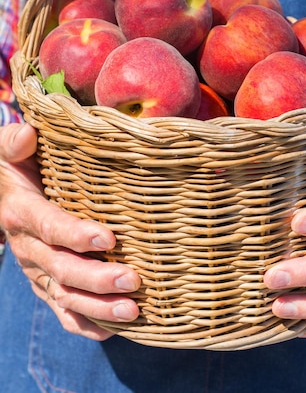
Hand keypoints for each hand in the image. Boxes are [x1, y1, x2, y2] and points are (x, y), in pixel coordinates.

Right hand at [0, 123, 140, 339]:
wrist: (2, 194)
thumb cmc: (16, 166)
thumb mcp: (9, 150)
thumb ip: (15, 142)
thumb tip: (28, 134)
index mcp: (22, 212)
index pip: (50, 226)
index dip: (76, 235)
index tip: (110, 238)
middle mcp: (28, 247)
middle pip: (61, 269)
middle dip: (97, 278)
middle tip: (133, 280)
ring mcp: (37, 269)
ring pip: (64, 295)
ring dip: (98, 306)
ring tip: (133, 311)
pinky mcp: (45, 281)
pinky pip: (61, 309)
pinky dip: (85, 323)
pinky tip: (114, 330)